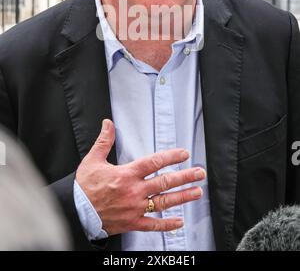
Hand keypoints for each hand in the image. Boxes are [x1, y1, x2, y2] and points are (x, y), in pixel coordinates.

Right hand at [76, 119, 205, 235]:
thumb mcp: (93, 160)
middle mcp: (134, 191)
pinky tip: (179, 221)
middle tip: (199, 172)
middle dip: (185, 177)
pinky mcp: (132, 223)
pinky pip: (153, 225)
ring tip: (197, 192)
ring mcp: (135, 208)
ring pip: (164, 202)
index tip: (184, 154)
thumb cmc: (84, 187)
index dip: (171, 157)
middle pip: (165, 182)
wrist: (75, 211)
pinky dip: (167, 224)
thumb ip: (104, 141)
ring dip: (183, 197)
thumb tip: (108, 123)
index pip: (154, 162)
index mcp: (126, 174)